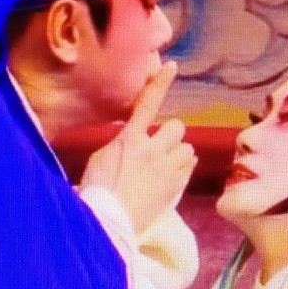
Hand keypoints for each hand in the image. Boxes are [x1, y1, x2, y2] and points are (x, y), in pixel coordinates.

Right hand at [81, 62, 196, 233]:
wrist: (108, 221)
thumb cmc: (98, 189)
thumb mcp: (102, 157)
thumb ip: (123, 143)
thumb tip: (132, 139)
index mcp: (131, 140)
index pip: (148, 104)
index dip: (160, 83)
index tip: (171, 67)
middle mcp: (154, 150)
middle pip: (177, 128)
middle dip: (170, 136)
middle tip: (157, 148)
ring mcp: (168, 170)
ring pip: (187, 149)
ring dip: (178, 153)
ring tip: (165, 165)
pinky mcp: (177, 188)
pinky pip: (189, 167)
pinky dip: (182, 168)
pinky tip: (169, 176)